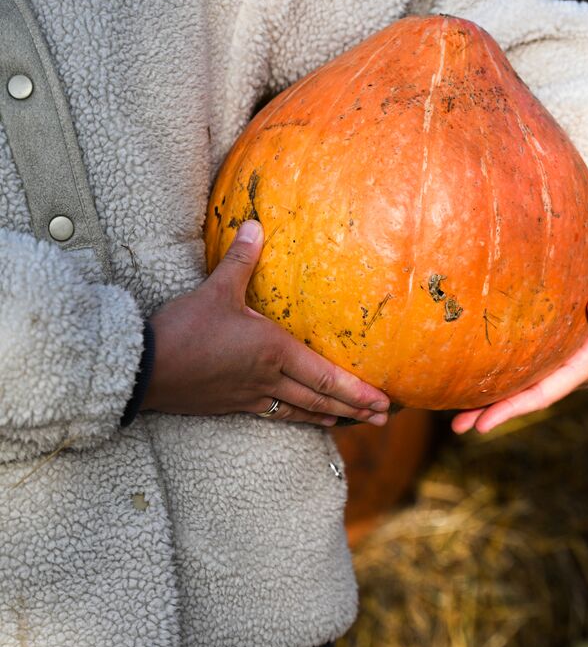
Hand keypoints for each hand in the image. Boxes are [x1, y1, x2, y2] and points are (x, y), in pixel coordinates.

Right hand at [143, 220, 390, 426]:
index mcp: (275, 352)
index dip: (358, 391)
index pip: (327, 376)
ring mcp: (252, 395)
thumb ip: (240, 260)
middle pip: (322, 398)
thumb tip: (255, 225)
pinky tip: (309, 419)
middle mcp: (270, 378)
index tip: (384, 401)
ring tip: (354, 421)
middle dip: (356, 409)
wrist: (143, 370)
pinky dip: (299, 417)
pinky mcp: (233, 405)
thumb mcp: (216, 290)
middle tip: (385, 418)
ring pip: (301, 410)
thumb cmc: (183, 331)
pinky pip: (276, 414)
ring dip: (331, 415)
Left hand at [452, 195, 587, 433]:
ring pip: (525, 386)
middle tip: (459, 425)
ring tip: (456, 418)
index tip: (488, 420)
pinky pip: (523, 369)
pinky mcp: (552, 350)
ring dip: (493, 402)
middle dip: (497, 411)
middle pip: (533, 395)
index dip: (519, 406)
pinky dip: (498, 379)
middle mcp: (577, 366)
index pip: (552, 388)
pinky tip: (470, 384)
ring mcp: (563, 361)